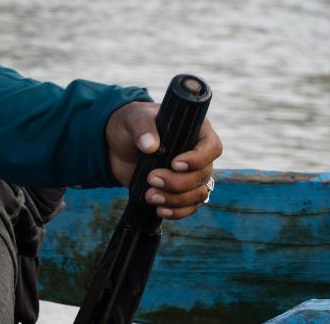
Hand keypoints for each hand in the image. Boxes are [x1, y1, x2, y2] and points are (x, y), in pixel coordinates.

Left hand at [105, 101, 222, 220]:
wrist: (118, 146)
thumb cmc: (131, 124)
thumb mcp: (133, 119)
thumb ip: (142, 128)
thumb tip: (151, 145)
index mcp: (195, 131)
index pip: (211, 147)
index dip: (197, 159)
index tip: (175, 164)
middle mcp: (199, 154)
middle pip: (203, 175)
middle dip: (178, 182)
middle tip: (152, 178)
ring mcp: (192, 175)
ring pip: (198, 194)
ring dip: (175, 199)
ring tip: (150, 196)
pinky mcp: (182, 192)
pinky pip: (190, 207)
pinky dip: (177, 211)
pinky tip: (160, 209)